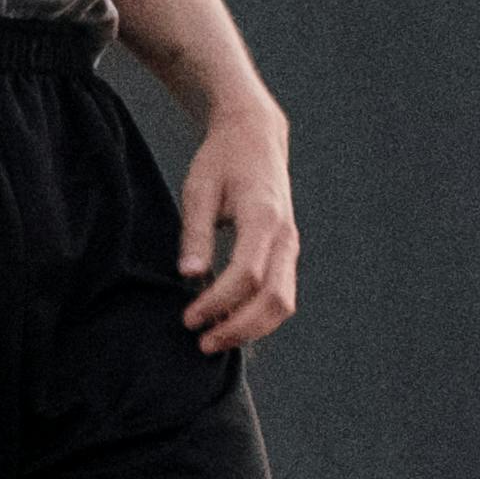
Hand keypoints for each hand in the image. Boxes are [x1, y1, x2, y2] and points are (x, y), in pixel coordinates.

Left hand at [179, 96, 298, 351]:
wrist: (255, 136)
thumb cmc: (222, 160)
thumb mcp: (199, 189)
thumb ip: (195, 233)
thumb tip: (189, 276)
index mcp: (262, 217)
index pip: (246, 274)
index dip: (218, 302)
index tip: (188, 318)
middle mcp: (285, 236)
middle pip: (275, 299)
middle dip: (240, 327)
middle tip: (202, 342)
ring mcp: (291, 245)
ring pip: (284, 302)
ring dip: (252, 328)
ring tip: (214, 339)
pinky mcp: (287, 252)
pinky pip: (282, 294)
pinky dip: (259, 316)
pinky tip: (228, 322)